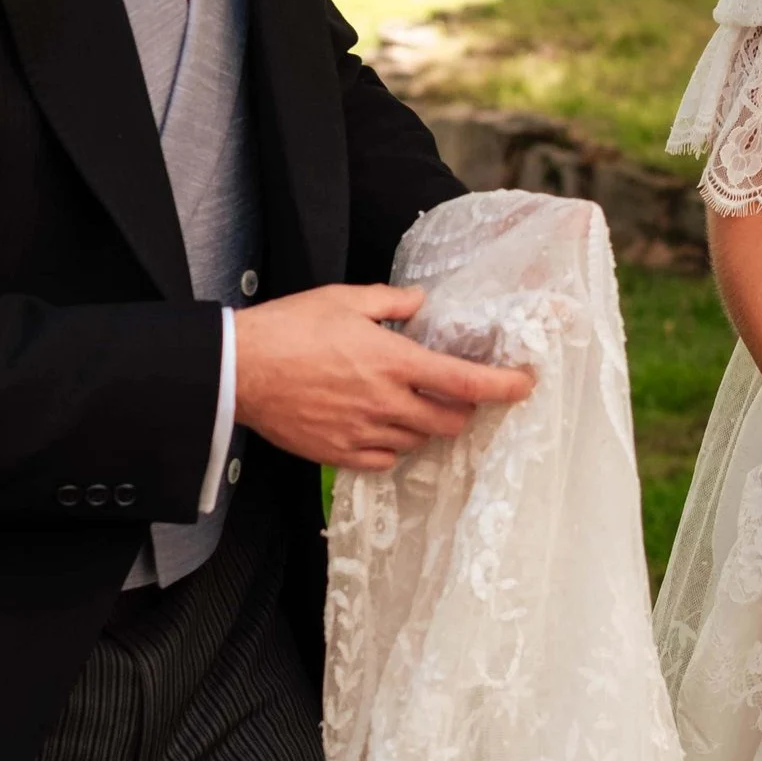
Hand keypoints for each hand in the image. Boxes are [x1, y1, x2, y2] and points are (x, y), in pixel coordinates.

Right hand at [234, 284, 533, 472]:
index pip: (465, 381)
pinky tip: (382, 430)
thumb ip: (390, 303)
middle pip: (450, 422)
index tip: (524, 386)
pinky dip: (392, 447)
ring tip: (408, 406)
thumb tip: (420, 302)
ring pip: (418, 442)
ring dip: (425, 427)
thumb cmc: (288, 328)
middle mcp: (385, 402)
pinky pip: (383, 460)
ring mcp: (362, 432)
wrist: (237, 369)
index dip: (502, 386)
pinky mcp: (338, 453)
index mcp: (393, 361)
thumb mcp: (343, 299)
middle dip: (463, 412)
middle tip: (456, 397)